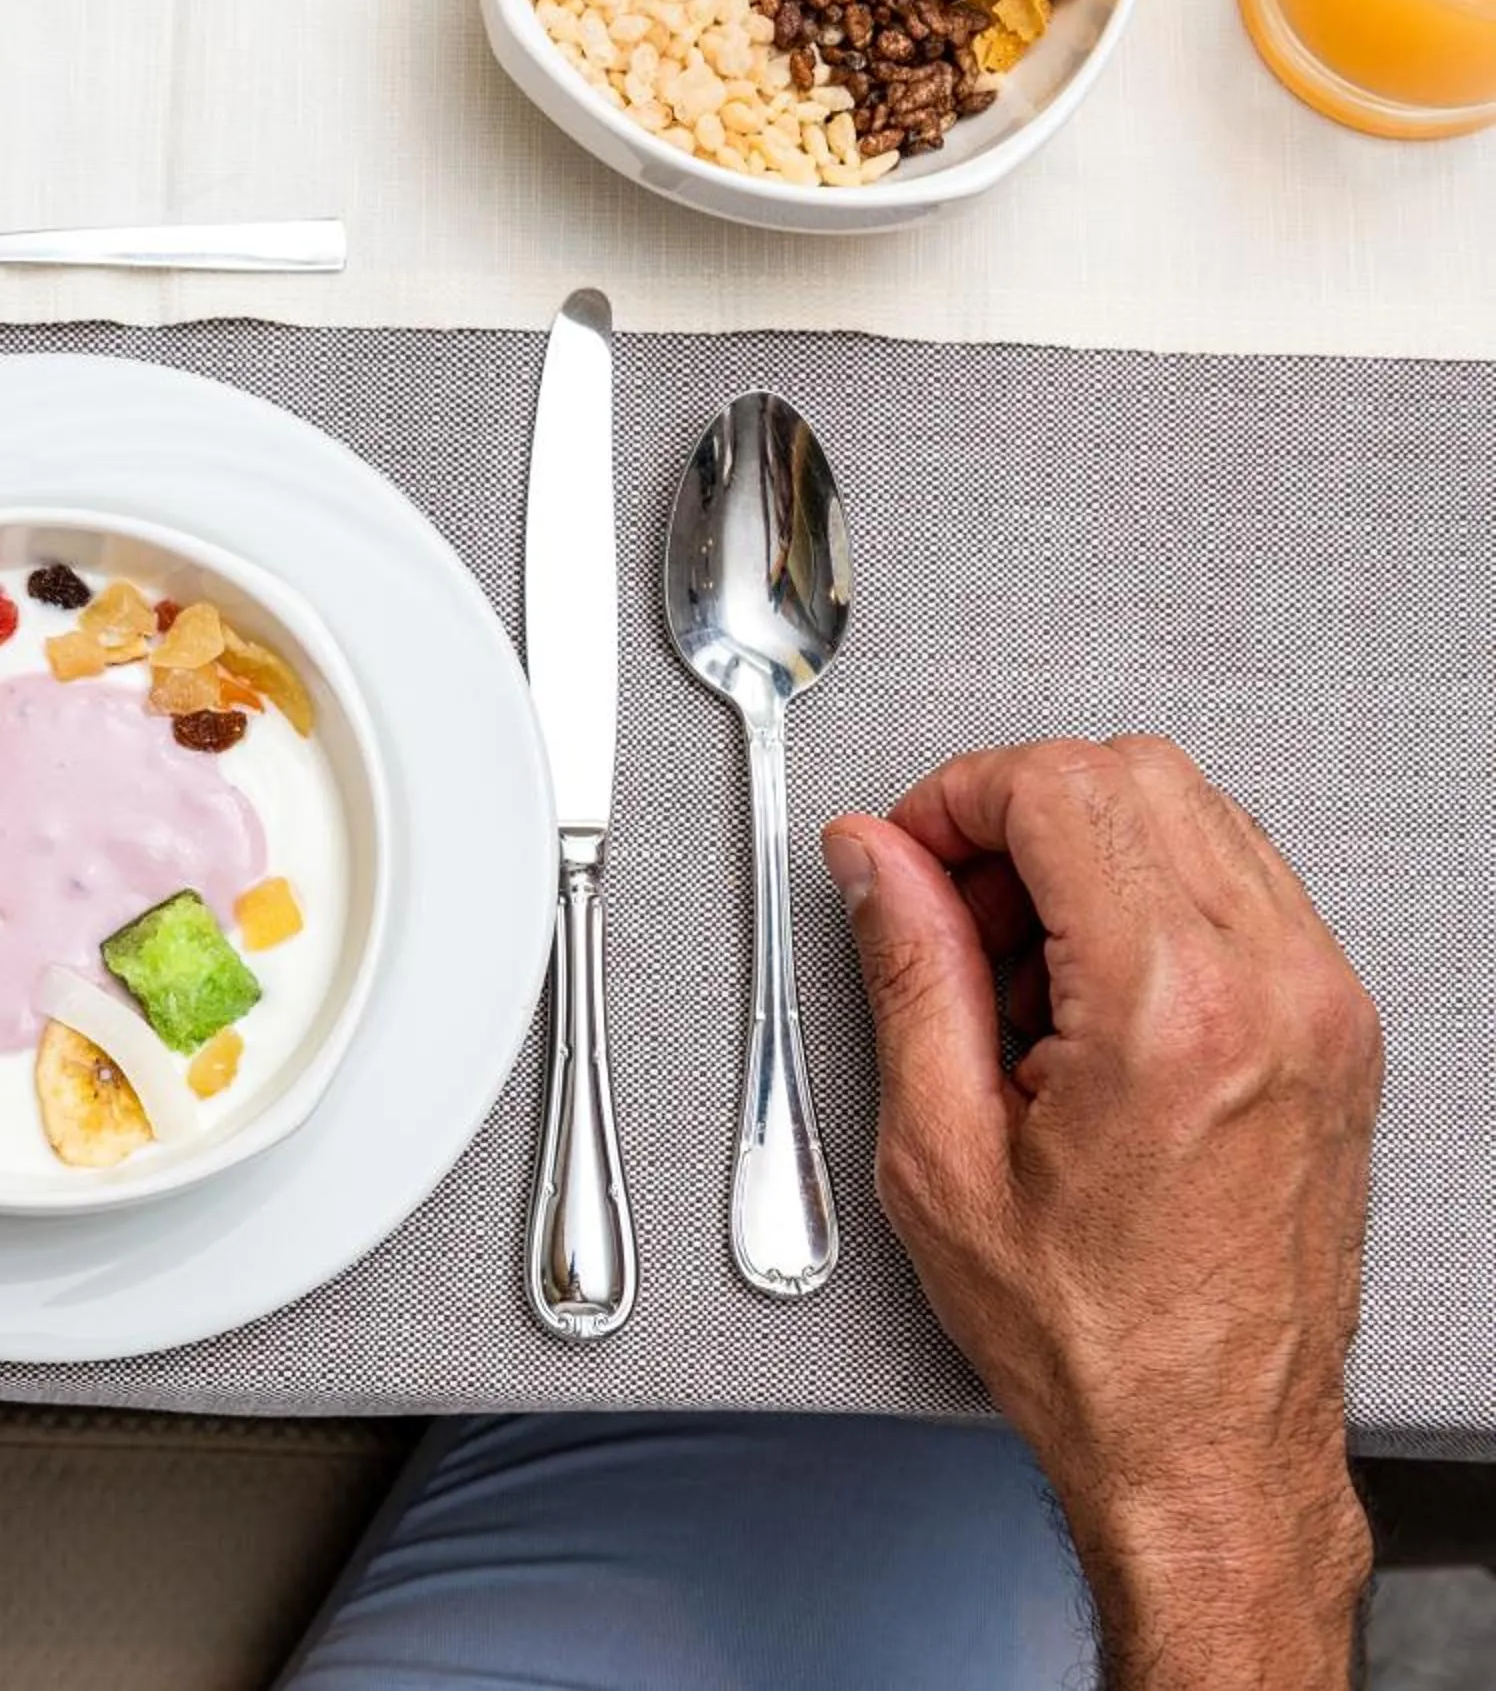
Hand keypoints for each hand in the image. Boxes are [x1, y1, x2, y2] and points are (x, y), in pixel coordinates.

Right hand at [825, 738, 1378, 1688]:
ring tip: (1014, 962)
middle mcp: (1272, 988)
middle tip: (950, 905)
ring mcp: (1322, 1004)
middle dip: (1017, 810)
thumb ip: (908, 971)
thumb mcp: (942, 1153)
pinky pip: (1242, 884)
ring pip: (1196, 813)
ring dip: (1086, 847)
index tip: (908, 853)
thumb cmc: (1093, 1338)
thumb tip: (880, 863)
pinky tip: (1084, 989)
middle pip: (1136, 773)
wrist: (1209, 1444)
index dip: (956, 797)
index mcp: (1169, 1009)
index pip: (1062, 786)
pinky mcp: (1337, 1029)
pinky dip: (1151, 893)